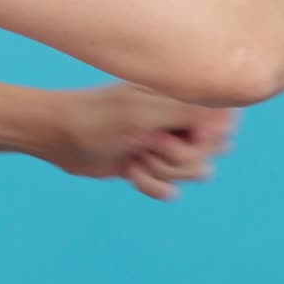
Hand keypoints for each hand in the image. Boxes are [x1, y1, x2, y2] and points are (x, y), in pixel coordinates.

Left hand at [27, 82, 235, 200]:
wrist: (57, 137)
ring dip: (162, 172)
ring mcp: (162, 141)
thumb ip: (188, 110)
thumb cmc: (97, 119)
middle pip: (208, 152)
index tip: (179, 135)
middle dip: (179, 158)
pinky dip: (151, 185)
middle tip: (148, 145)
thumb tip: (226, 114)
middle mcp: (173, 116)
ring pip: (192, 172)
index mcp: (175, 95)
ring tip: (136, 158)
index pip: (220, 122)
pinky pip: (170, 188)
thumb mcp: (143, 113)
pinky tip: (130, 172)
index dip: (203, 138)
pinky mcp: (149, 164)